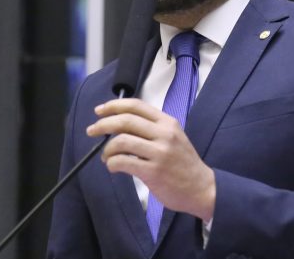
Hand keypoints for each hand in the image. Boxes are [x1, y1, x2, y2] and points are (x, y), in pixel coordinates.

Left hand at [86, 98, 215, 221]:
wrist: (202, 188)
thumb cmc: (183, 164)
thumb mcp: (174, 137)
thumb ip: (152, 129)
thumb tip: (119, 125)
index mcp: (167, 122)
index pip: (136, 105)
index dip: (114, 106)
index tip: (100, 111)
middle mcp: (164, 134)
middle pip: (126, 121)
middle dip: (103, 124)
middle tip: (92, 130)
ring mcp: (159, 153)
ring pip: (122, 141)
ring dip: (107, 149)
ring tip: (105, 156)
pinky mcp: (153, 172)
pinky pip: (123, 162)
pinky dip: (112, 164)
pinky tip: (113, 167)